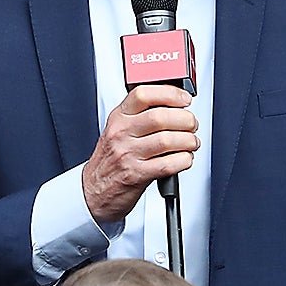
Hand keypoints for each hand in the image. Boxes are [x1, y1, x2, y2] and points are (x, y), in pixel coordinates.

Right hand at [80, 85, 198, 225]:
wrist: (93, 191)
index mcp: (119, 117)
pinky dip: (184, 160)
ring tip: (191, 142)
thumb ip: (140, 116)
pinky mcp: (136, 175)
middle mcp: (122, 133)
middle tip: (192, 124)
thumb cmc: (110, 160)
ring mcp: (128, 154)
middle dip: (186, 120)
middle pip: (160, 117)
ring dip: (188, 141)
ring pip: (167, 140)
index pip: (144, 94)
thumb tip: (174, 105)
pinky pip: (168, 164)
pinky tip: (185, 159)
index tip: (184, 100)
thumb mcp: (117, 130)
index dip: (170, 94)